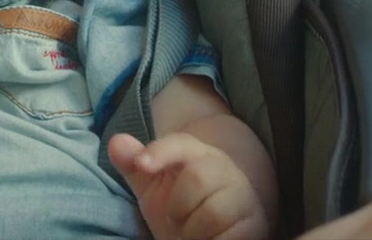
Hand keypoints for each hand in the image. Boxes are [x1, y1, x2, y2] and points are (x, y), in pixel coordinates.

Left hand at [108, 132, 268, 239]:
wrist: (217, 233)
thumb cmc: (183, 207)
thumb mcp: (154, 188)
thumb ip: (135, 166)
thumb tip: (115, 142)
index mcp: (198, 154)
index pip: (181, 143)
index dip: (160, 151)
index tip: (142, 165)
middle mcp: (225, 170)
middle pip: (198, 176)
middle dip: (177, 206)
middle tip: (177, 218)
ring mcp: (243, 197)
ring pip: (212, 211)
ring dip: (193, 230)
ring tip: (194, 232)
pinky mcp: (255, 224)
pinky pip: (230, 236)